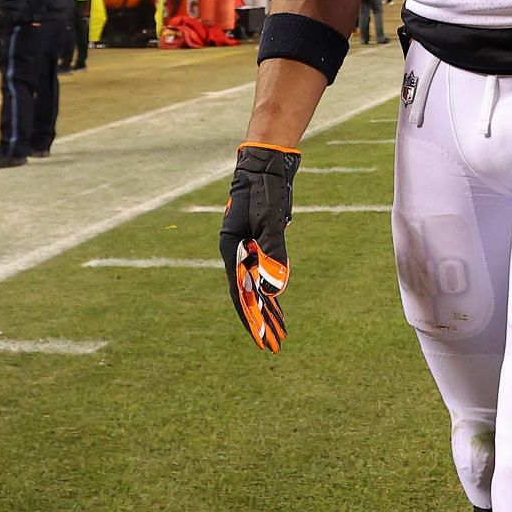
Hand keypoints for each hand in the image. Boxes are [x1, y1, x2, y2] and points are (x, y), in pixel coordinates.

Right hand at [217, 142, 299, 351]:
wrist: (264, 165)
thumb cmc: (264, 192)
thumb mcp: (270, 222)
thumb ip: (273, 253)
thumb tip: (275, 289)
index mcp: (232, 250)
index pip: (241, 294)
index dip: (252, 319)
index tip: (262, 340)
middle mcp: (236, 253)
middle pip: (248, 294)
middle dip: (262, 321)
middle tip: (275, 345)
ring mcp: (246, 248)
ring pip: (256, 286)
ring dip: (268, 308)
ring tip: (280, 329)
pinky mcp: (258, 243)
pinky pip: (263, 273)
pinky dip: (271, 288)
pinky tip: (278, 301)